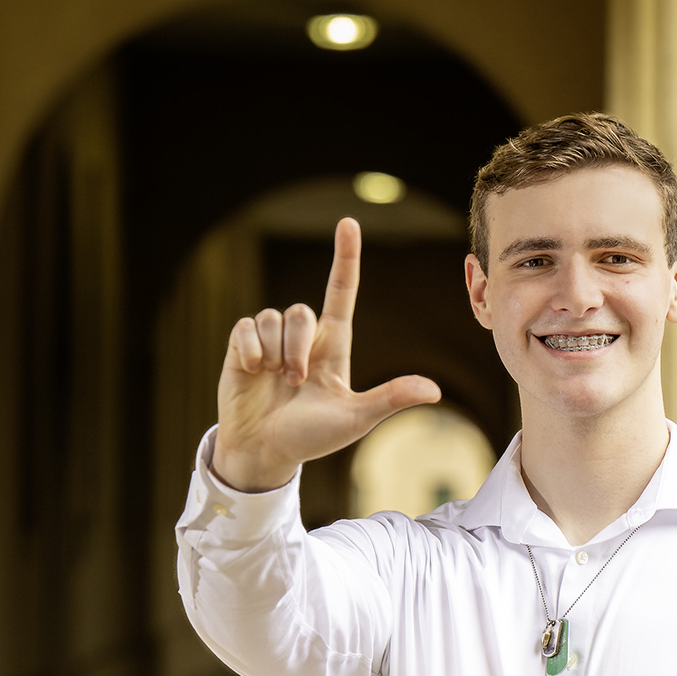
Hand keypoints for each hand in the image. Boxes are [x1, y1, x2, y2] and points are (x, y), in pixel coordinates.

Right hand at [212, 218, 440, 491]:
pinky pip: (246, 326)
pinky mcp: (242, 347)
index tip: (348, 223)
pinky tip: (252, 372)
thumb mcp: (355, 418)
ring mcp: (271, 341)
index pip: (341, 291)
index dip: (345, 258)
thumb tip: (434, 390)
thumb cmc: (312, 437)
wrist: (265, 452)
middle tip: (295, 382)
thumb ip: (389, 399)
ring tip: (275, 382)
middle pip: (302, 311)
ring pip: (273, 317)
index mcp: (333, 346)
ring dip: (274, 353)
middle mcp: (303, 338)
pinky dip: (249, 350)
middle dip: (298, 346)